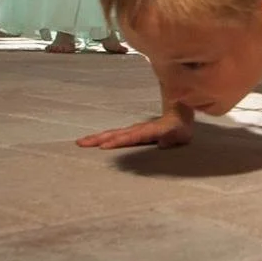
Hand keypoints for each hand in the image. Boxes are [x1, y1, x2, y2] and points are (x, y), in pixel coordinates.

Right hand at [77, 108, 193, 150]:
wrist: (179, 113)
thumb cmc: (180, 128)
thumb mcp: (181, 135)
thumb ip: (171, 138)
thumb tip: (162, 143)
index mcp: (149, 131)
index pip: (131, 136)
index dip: (118, 141)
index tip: (104, 147)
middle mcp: (138, 129)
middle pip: (116, 134)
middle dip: (99, 139)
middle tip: (82, 143)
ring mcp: (133, 130)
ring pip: (112, 134)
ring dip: (97, 138)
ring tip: (81, 142)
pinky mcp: (131, 132)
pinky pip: (115, 134)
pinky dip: (103, 138)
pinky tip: (92, 142)